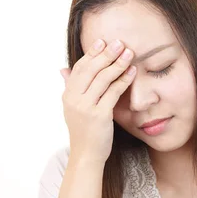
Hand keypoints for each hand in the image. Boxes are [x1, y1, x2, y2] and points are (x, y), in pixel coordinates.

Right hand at [60, 39, 135, 163]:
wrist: (87, 155)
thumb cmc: (85, 131)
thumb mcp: (74, 108)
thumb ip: (71, 87)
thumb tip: (64, 69)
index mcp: (68, 95)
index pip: (80, 68)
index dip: (91, 54)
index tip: (102, 41)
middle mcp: (74, 100)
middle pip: (90, 70)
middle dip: (105, 54)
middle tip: (119, 42)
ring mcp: (85, 108)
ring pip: (103, 79)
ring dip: (117, 64)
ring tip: (129, 53)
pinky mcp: (99, 116)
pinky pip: (113, 93)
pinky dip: (123, 80)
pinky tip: (132, 72)